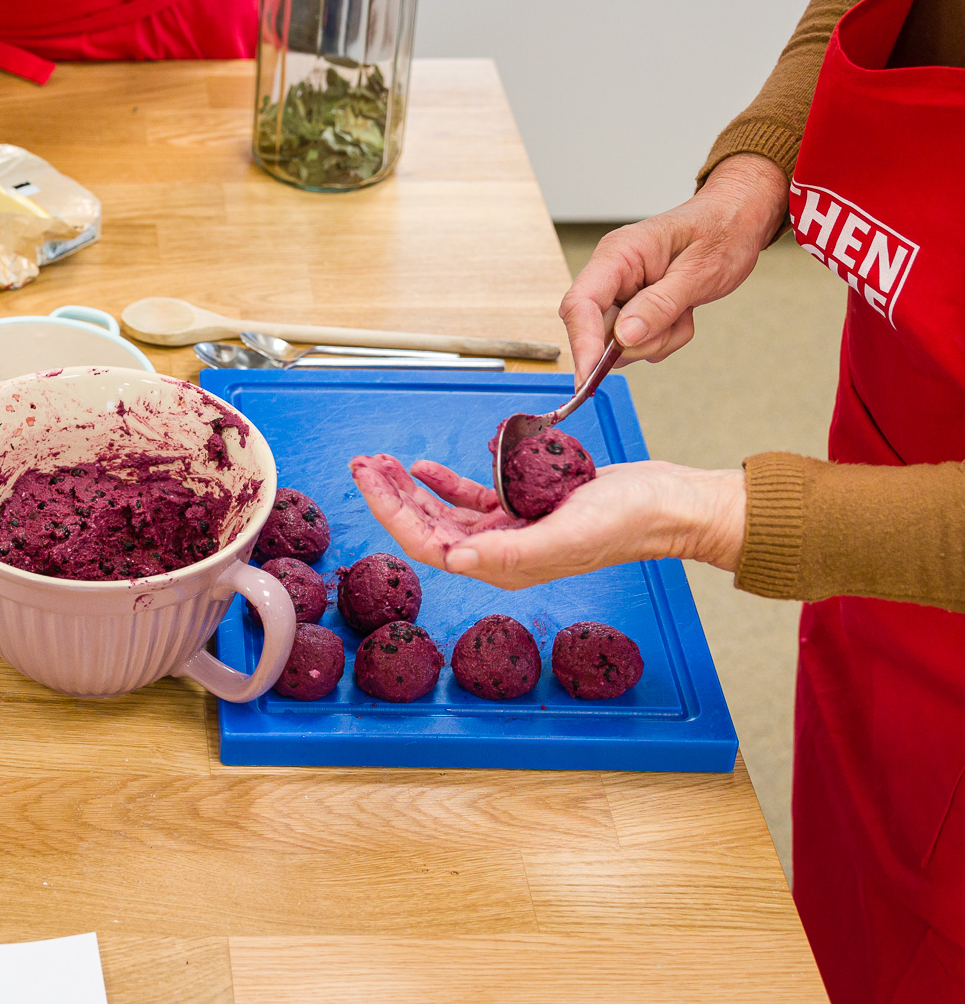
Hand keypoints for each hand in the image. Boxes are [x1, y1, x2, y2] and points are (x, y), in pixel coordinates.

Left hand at [348, 453, 745, 586]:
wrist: (668, 505)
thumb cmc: (627, 522)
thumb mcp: (567, 535)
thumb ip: (511, 551)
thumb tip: (458, 560)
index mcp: (503, 566)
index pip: (430, 544)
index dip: (393, 513)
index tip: (369, 481)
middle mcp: (500, 552)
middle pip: (428, 527)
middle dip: (390, 496)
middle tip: (361, 464)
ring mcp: (511, 531)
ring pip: (443, 512)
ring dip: (410, 488)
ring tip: (382, 463)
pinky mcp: (524, 508)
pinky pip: (472, 499)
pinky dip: (445, 483)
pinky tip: (424, 468)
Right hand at [558, 153, 788, 382]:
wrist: (737, 220)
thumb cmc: (721, 231)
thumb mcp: (699, 271)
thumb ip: (659, 305)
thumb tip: (623, 337)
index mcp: (618, 254)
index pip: (581, 304)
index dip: (581, 342)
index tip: (589, 377)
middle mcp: (611, 274)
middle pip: (597, 330)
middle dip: (637, 341)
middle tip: (677, 322)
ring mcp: (620, 292)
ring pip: (619, 342)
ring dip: (657, 340)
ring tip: (685, 312)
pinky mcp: (632, 308)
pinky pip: (638, 342)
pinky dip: (664, 338)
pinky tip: (682, 314)